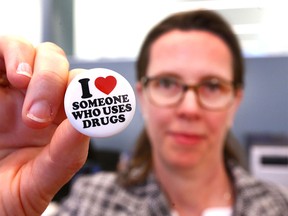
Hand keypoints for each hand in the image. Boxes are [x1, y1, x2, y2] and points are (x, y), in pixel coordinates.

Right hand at [0, 36, 89, 214]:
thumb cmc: (10, 193)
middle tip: (38, 116)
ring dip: (30, 64)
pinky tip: (10, 77)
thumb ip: (67, 153)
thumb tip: (88, 122)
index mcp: (60, 118)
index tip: (91, 99)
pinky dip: (8, 55)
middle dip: (52, 80)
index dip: (91, 87)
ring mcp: (10, 89)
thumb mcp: (42, 180)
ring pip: (27, 49)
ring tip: (21, 86)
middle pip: (56, 62)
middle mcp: (37, 99)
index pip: (81, 87)